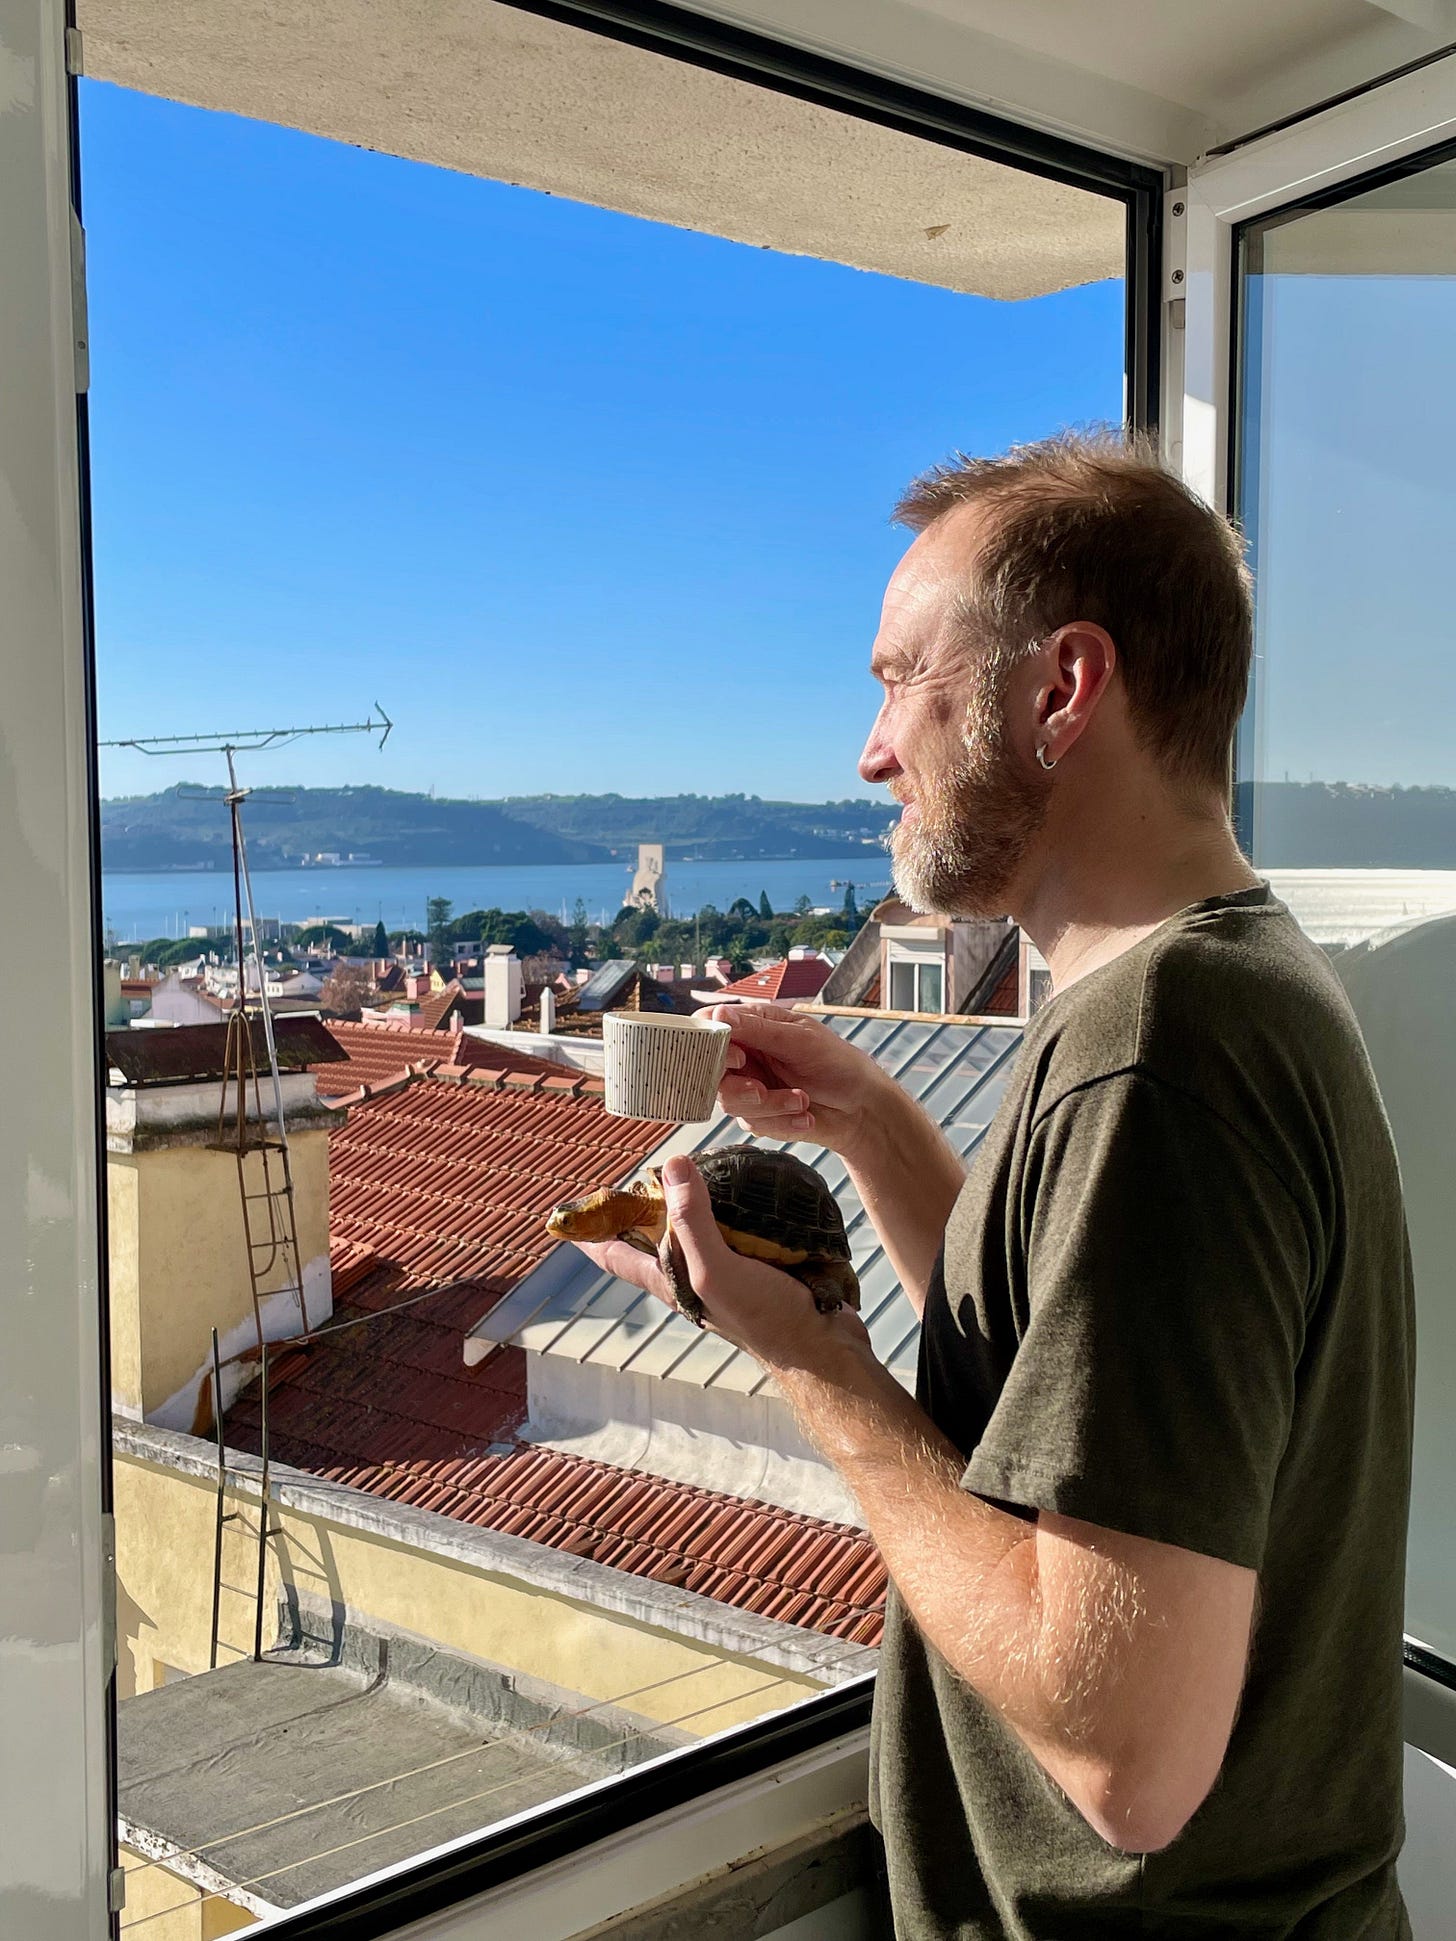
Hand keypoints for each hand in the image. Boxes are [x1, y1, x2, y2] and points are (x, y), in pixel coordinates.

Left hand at [572, 1155, 874, 1377]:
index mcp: (670, 1280)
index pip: (615, 1253)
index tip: (563, 1215)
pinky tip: (749, 1184)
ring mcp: (728, 1270)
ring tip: (696, 1165)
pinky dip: (737, 1204)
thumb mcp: (716, 1268)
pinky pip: (740, 1226)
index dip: (588, 1232)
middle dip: (642, 1204)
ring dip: (694, 1199)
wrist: (823, 1347)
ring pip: (699, 1226)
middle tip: (642, 1167)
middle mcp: (693, 1275)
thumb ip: (691, 1220)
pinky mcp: (761, 1263)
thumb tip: (673, 1164)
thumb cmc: (765, 1317)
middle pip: (655, 1234)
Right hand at [697, 1001, 886, 1161]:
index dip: (712, 1045)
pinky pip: (751, 1123)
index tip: (738, 1058)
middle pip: (711, 1071)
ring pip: (729, 1102)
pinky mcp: (757, 1114)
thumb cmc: (839, 1065)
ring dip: (769, 1106)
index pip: (710, 1027)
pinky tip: (804, 1116)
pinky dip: (781, 1121)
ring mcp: (749, 1086)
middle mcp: (746, 1055)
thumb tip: (720, 1015)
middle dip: (738, 1087)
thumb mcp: (801, 1040)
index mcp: (754, 1026)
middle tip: (761, 1090)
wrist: (861, 1110)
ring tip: (801, 1101)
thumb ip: (758, 1029)